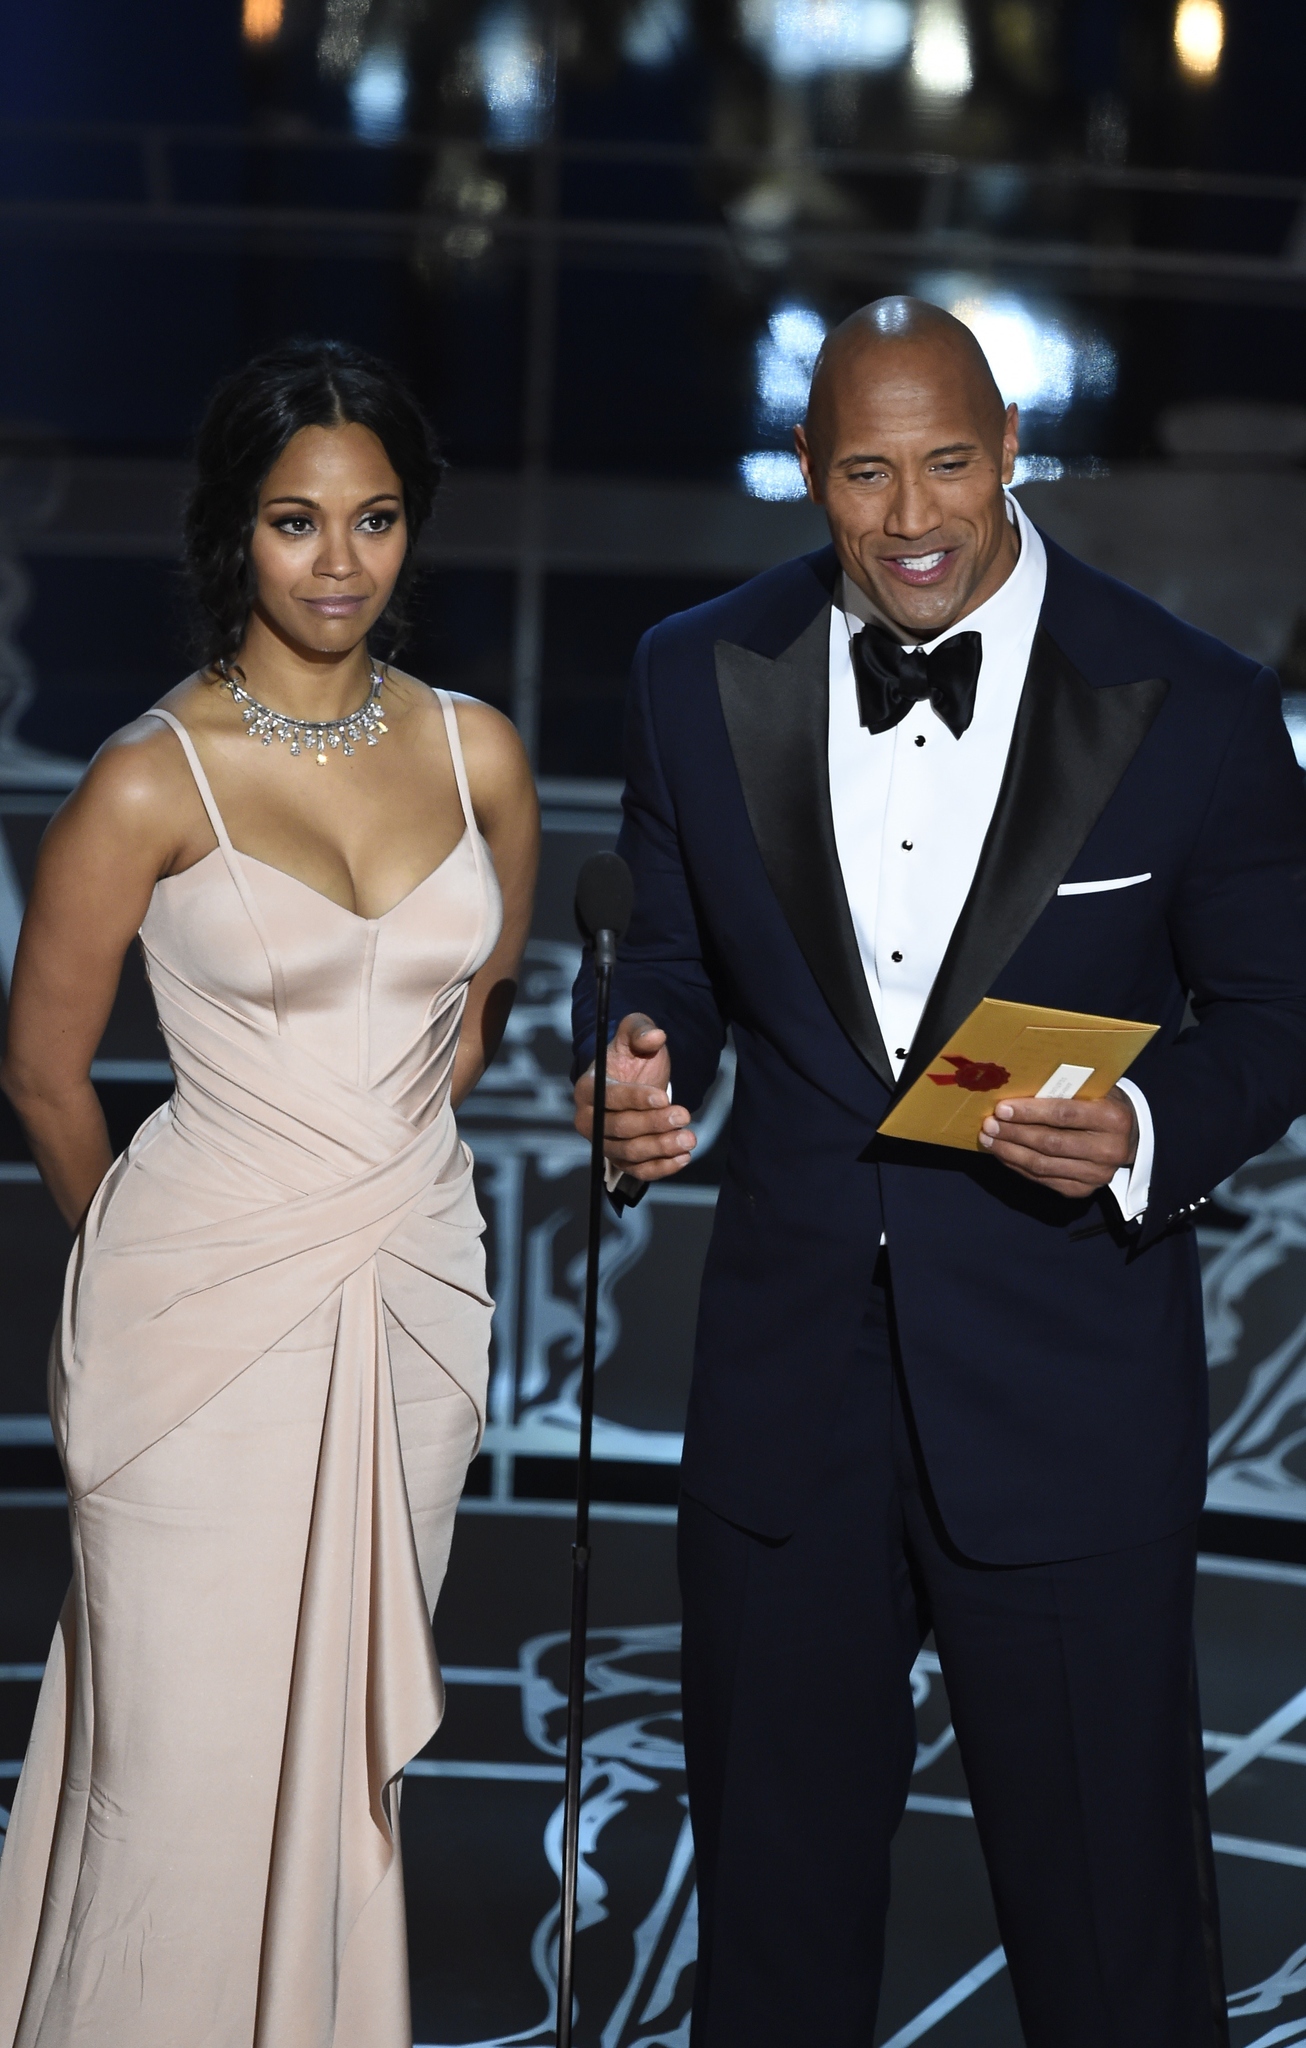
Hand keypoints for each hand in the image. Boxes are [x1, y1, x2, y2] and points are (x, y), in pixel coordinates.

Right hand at [573, 1011, 695, 1183]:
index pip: (608, 1097)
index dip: (635, 1098)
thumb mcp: (634, 1035)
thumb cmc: (632, 1058)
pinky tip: (683, 1158)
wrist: (635, 1083)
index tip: (663, 1097)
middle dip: (653, 1124)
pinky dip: (660, 1168)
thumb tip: (656, 1035)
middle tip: (683, 1116)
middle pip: (618, 1128)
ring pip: (629, 1152)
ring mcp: (602, 1142)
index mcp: (588, 1087)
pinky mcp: (619, 1160)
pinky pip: (637, 1171)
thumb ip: (641, 1030)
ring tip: (689, 1138)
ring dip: (660, 1148)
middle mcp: (588, 1119)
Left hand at [978, 1085, 1137, 1198]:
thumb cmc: (1103, 1104)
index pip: (1064, 1115)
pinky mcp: (1083, 1190)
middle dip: (1013, 1133)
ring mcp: (1096, 1175)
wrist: (1129, 1138)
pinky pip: (1042, 1179)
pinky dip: (1018, 1166)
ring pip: (1043, 1165)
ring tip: (988, 1138)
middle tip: (988, 1124)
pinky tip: (1003, 1153)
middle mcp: (1108, 1150)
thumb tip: (1016, 1089)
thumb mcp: (1093, 1089)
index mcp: (1113, 1119)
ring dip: (1009, 1152)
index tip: (1002, 1108)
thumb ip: (1064, 1090)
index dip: (1030, 1112)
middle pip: (1050, 1143)